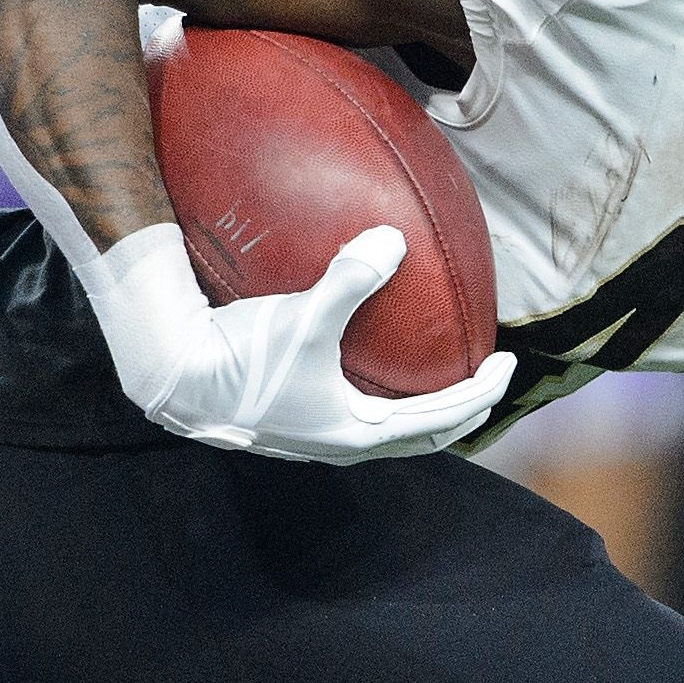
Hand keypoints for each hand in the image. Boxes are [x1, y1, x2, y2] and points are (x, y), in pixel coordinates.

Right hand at [90, 221, 513, 462]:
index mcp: (358, 432)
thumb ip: (351, 279)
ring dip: (423, 409)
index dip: (482, 394)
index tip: (509, 365)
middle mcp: (342, 443)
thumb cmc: (240, 356)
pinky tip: (371, 363)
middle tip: (488, 376)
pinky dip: (383, 397)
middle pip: (424, 437)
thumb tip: (394, 239)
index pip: (442, 420)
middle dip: (462, 410)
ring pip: (390, 432)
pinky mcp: (294, 420)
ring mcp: (316, 436)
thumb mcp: (303, 316)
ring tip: (439, 375)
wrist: (174, 378)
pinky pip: (357, 413)